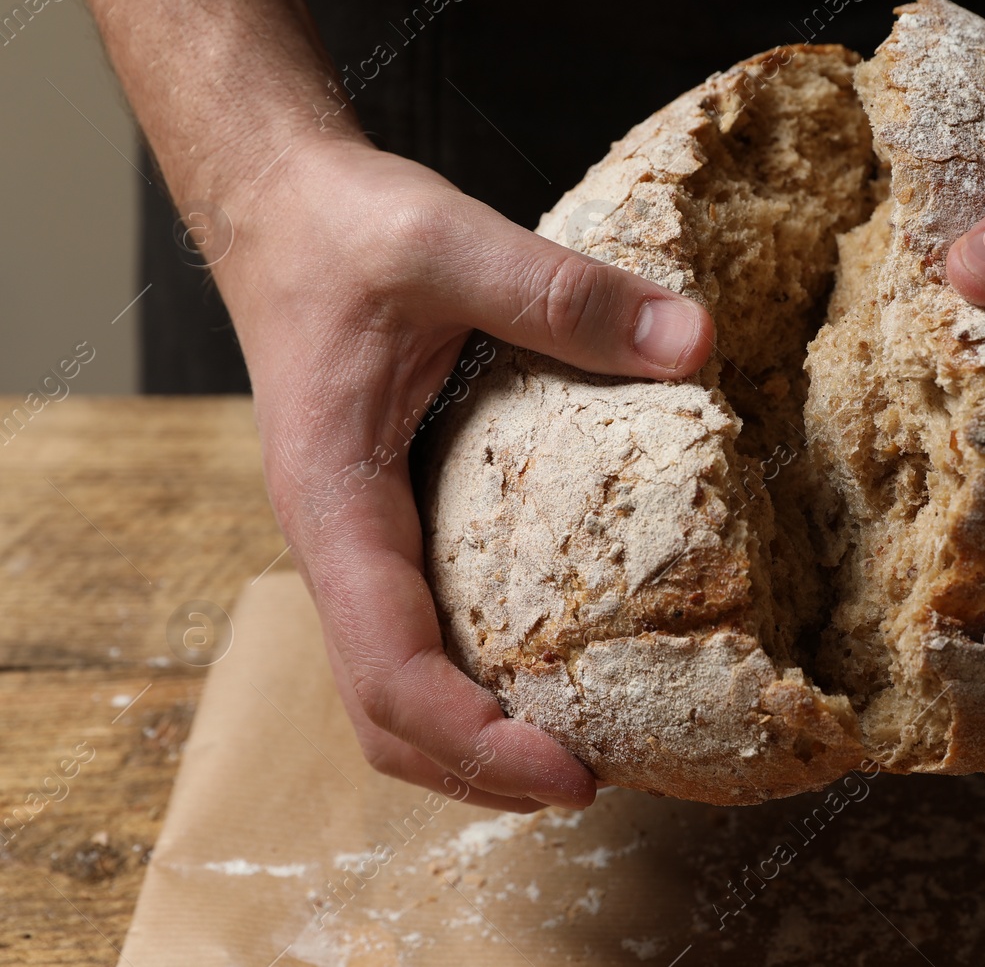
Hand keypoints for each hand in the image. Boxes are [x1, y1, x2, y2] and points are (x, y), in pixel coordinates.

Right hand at [211, 136, 713, 808]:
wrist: (282, 211)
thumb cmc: (344, 232)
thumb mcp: (451, 243)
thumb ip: (564, 293)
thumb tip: (695, 344)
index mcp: (334, 502)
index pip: (389, 670)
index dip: (476, 743)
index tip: (572, 775)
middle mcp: (336, 543)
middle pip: (384, 714)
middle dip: (480, 771)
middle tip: (597, 781)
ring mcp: (357, 541)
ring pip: (392, 689)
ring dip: (472, 744)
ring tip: (579, 754)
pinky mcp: (387, 523)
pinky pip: (415, 634)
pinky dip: (473, 681)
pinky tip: (552, 666)